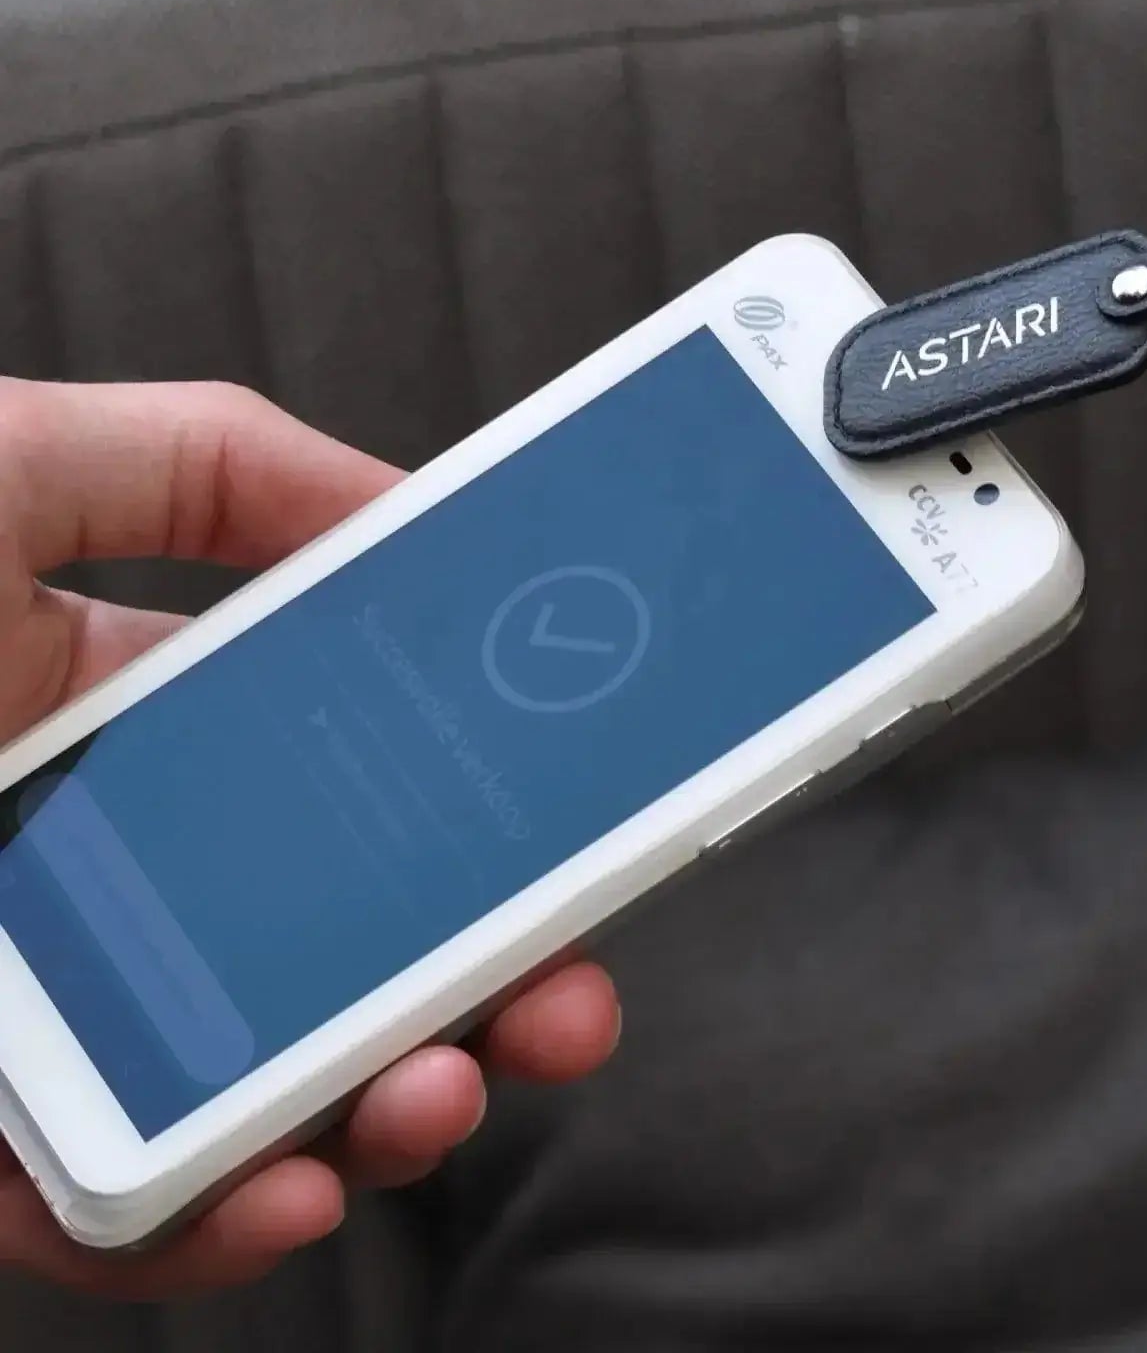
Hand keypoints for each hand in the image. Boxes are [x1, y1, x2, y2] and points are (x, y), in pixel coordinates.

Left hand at [0, 377, 620, 1298]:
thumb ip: (210, 461)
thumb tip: (403, 505)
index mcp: (114, 722)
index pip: (337, 781)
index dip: (461, 815)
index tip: (559, 834)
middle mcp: (92, 876)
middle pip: (328, 946)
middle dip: (471, 980)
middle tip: (564, 997)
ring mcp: (28, 1018)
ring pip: (248, 1093)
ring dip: (380, 1104)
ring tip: (442, 1083)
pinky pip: (111, 1209)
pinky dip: (214, 1214)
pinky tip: (291, 1183)